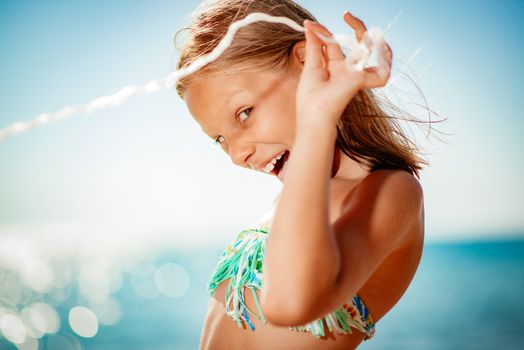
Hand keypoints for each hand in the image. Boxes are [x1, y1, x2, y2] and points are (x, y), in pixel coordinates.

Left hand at [296, 11, 392, 126]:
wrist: (314, 113)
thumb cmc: (310, 98)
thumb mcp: (311, 66)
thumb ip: (313, 45)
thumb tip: (308, 26)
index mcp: (333, 68)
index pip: (335, 44)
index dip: (326, 32)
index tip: (312, 25)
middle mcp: (348, 71)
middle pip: (359, 43)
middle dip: (356, 26)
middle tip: (346, 14)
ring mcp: (357, 75)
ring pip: (378, 54)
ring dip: (376, 38)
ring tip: (370, 27)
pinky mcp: (363, 81)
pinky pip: (384, 72)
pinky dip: (386, 59)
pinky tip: (381, 47)